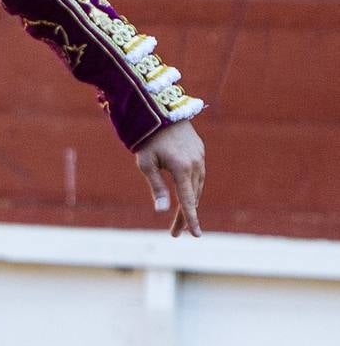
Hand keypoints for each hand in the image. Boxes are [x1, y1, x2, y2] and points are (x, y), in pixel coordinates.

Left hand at [134, 120, 205, 236]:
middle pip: (193, 196)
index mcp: (182, 168)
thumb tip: (163, 210)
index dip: (191, 219)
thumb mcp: (146, 164)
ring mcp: (200, 157)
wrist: (159, 110)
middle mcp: (195, 164)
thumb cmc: (147, 139)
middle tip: (176, 234)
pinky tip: (186, 195)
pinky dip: (193, 188)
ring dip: (190, 203)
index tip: (196, 235)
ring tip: (180, 219)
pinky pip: (198, 174)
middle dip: (186, 216)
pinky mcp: (200, 151)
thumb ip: (156, 187)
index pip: (188, 200)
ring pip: (198, 186)